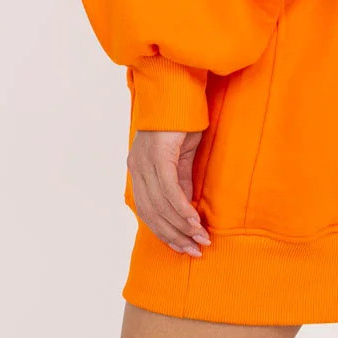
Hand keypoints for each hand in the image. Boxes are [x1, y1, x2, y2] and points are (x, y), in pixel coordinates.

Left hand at [127, 129, 211, 256]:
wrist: (178, 87)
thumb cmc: (182, 119)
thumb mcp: (182, 156)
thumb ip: (180, 181)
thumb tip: (186, 208)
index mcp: (139, 169)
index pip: (148, 211)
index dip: (165, 232)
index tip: (185, 247)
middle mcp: (137, 168)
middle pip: (151, 214)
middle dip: (174, 236)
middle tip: (196, 250)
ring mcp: (145, 162)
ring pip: (160, 206)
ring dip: (181, 227)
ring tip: (200, 240)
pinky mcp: (158, 155)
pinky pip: (168, 190)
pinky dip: (181, 209)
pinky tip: (195, 221)